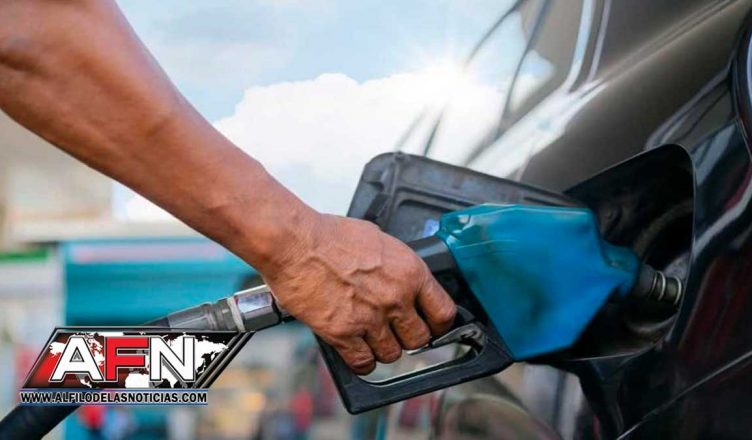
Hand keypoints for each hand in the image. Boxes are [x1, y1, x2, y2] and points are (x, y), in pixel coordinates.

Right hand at [262, 214, 456, 374]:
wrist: (294, 243)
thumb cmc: (328, 235)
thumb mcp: (378, 239)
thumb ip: (395, 265)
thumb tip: (401, 276)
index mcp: (409, 272)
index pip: (443, 312)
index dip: (439, 323)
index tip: (432, 325)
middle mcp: (395, 298)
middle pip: (419, 338)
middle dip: (409, 337)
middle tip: (397, 331)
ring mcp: (370, 318)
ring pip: (392, 354)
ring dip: (384, 348)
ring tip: (372, 337)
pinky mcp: (343, 333)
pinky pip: (363, 362)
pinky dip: (362, 361)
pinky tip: (357, 351)